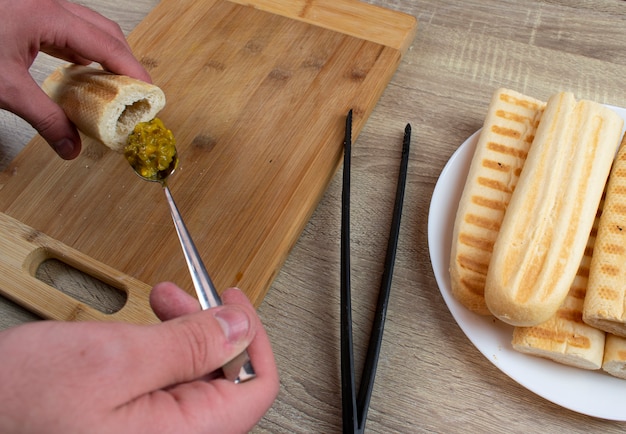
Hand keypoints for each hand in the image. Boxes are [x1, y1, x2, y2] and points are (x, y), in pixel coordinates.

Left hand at [0, 0, 150, 158]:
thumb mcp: (5, 87)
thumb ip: (45, 119)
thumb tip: (71, 148)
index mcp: (47, 15)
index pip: (106, 44)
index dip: (133, 70)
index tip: (150, 94)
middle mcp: (48, 5)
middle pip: (105, 31)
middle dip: (125, 62)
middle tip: (135, 95)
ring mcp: (39, 7)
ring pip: (89, 29)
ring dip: (106, 57)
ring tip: (115, 89)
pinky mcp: (29, 14)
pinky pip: (69, 31)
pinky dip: (84, 53)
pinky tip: (84, 74)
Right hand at [0, 283, 279, 432]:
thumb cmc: (19, 404)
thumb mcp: (114, 359)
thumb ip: (188, 345)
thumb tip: (239, 327)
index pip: (255, 389)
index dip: (251, 336)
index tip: (235, 302)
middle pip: (227, 382)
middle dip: (211, 328)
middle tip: (190, 296)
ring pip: (197, 381)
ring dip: (185, 335)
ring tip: (163, 303)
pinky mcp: (133, 429)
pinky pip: (169, 389)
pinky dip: (163, 353)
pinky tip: (147, 332)